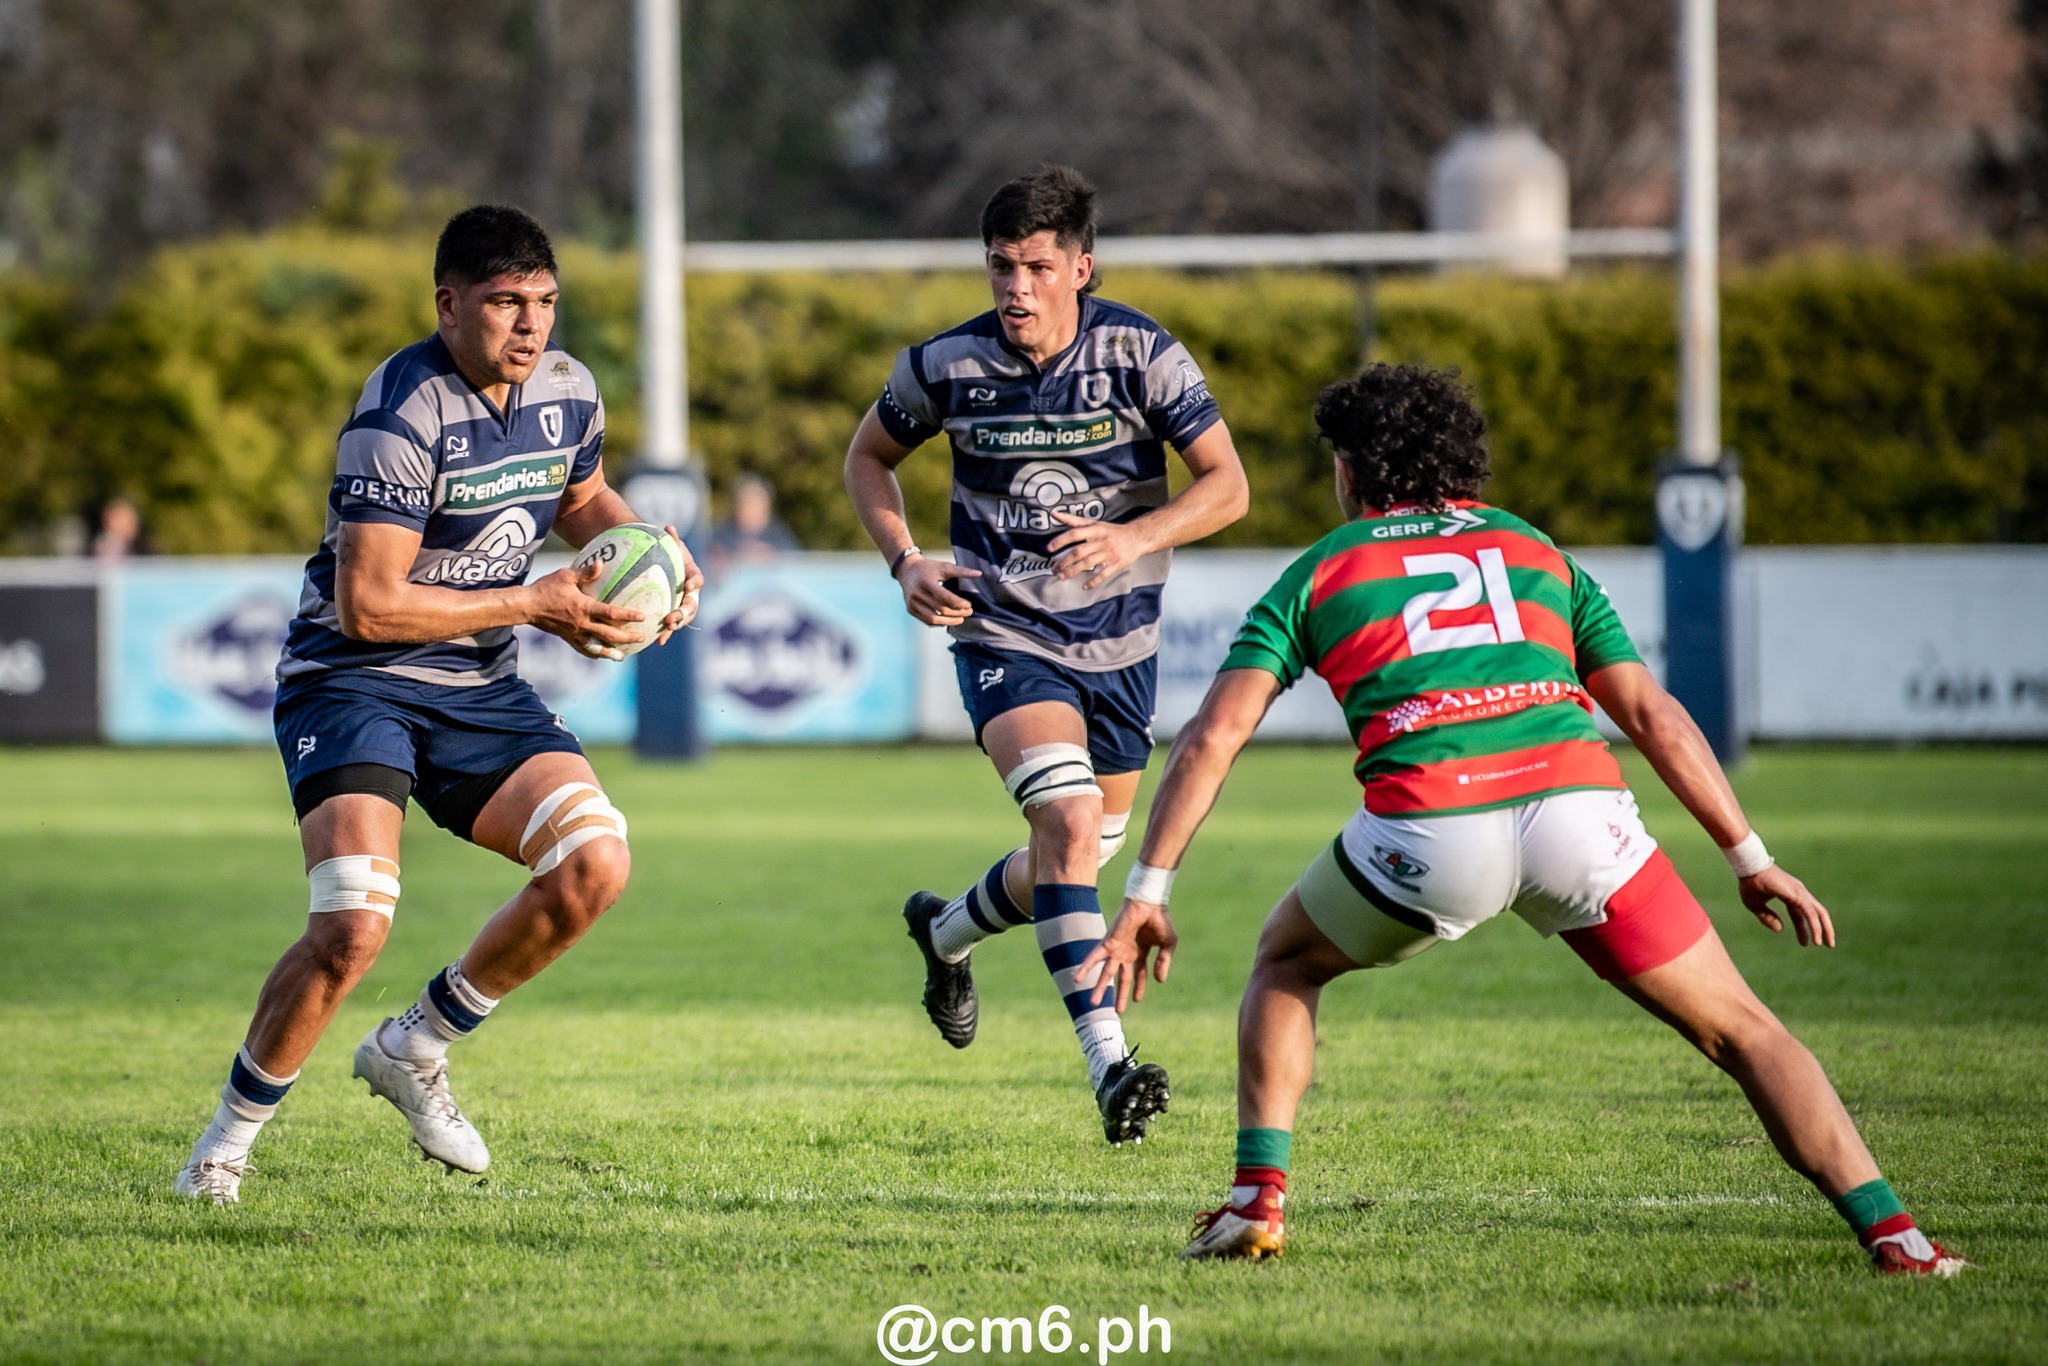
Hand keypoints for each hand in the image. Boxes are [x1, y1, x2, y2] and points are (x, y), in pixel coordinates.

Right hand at [525, 559, 649, 660]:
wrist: (527, 606)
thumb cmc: (546, 588)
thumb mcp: (565, 575)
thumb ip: (585, 572)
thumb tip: (601, 563)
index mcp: (584, 607)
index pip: (611, 613)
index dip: (628, 615)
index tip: (642, 616)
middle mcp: (582, 624)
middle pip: (609, 634)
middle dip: (627, 637)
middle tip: (641, 637)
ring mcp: (575, 634)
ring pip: (597, 647)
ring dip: (612, 652)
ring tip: (623, 656)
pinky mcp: (568, 639)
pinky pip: (584, 649)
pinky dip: (595, 654)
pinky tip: (602, 655)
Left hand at [653, 525, 704, 645]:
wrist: (664, 569)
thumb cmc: (668, 556)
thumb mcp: (670, 547)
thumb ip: (672, 540)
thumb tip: (668, 527)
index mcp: (693, 577)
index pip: (697, 579)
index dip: (694, 582)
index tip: (689, 585)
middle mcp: (692, 593)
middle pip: (692, 604)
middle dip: (684, 611)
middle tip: (673, 616)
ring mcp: (684, 605)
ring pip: (684, 617)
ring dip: (677, 624)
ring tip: (667, 627)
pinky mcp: (675, 614)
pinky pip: (673, 625)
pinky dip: (667, 633)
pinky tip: (659, 641)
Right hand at [896, 554, 981, 626]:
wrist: (906, 570)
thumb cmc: (929, 568)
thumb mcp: (944, 566)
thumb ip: (961, 571)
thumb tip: (979, 574)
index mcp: (926, 582)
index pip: (945, 597)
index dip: (958, 603)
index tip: (969, 605)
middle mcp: (917, 594)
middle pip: (941, 609)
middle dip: (957, 613)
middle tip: (969, 612)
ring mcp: (912, 603)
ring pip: (933, 619)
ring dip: (950, 621)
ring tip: (961, 619)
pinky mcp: (910, 609)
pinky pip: (927, 621)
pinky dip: (940, 622)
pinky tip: (949, 620)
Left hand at [1049, 511, 1151, 588]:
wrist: (1136, 537)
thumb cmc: (1111, 531)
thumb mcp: (1094, 523)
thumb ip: (1073, 520)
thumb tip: (1053, 513)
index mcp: (1095, 529)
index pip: (1074, 533)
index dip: (1061, 540)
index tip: (1049, 548)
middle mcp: (1101, 540)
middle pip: (1079, 551)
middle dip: (1064, 561)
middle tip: (1054, 569)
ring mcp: (1109, 553)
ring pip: (1088, 563)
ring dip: (1073, 571)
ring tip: (1061, 577)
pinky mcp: (1116, 563)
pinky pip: (1103, 574)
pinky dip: (1094, 581)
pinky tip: (1084, 586)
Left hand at [1079, 898, 1179, 1013]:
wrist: (1149, 903)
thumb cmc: (1160, 919)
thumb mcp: (1167, 944)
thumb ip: (1163, 962)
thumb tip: (1159, 981)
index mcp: (1140, 951)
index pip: (1139, 974)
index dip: (1139, 987)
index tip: (1137, 1000)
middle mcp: (1126, 952)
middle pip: (1122, 978)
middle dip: (1121, 995)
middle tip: (1118, 1012)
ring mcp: (1117, 949)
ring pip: (1106, 973)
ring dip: (1100, 988)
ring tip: (1092, 1004)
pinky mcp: (1108, 943)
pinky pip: (1094, 957)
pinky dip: (1086, 968)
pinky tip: (1078, 979)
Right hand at [1739, 864, 1834, 947]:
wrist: (1749, 869)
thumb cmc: (1750, 884)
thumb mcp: (1755, 905)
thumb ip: (1767, 917)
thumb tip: (1780, 930)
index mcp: (1789, 894)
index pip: (1802, 914)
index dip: (1803, 929)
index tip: (1805, 943)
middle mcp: (1798, 892)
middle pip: (1817, 913)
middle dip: (1824, 929)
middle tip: (1829, 944)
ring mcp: (1800, 893)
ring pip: (1819, 913)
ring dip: (1825, 929)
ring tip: (1827, 944)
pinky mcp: (1798, 895)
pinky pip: (1810, 913)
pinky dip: (1815, 926)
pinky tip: (1816, 938)